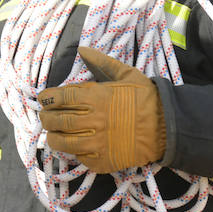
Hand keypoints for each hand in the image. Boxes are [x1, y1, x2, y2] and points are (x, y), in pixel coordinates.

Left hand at [37, 46, 165, 172]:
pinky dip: (74, 151)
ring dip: (54, 137)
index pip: (58, 98)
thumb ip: (101, 63)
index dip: (47, 98)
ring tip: (55, 132)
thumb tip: (82, 49)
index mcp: (95, 98)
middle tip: (46, 116)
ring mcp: (95, 144)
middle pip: (56, 121)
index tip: (44, 99)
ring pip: (61, 142)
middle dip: (46, 118)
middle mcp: (92, 121)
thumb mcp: (126, 75)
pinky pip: (78, 157)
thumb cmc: (146, 98)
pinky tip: (76, 144)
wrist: (168, 128)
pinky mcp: (101, 161)